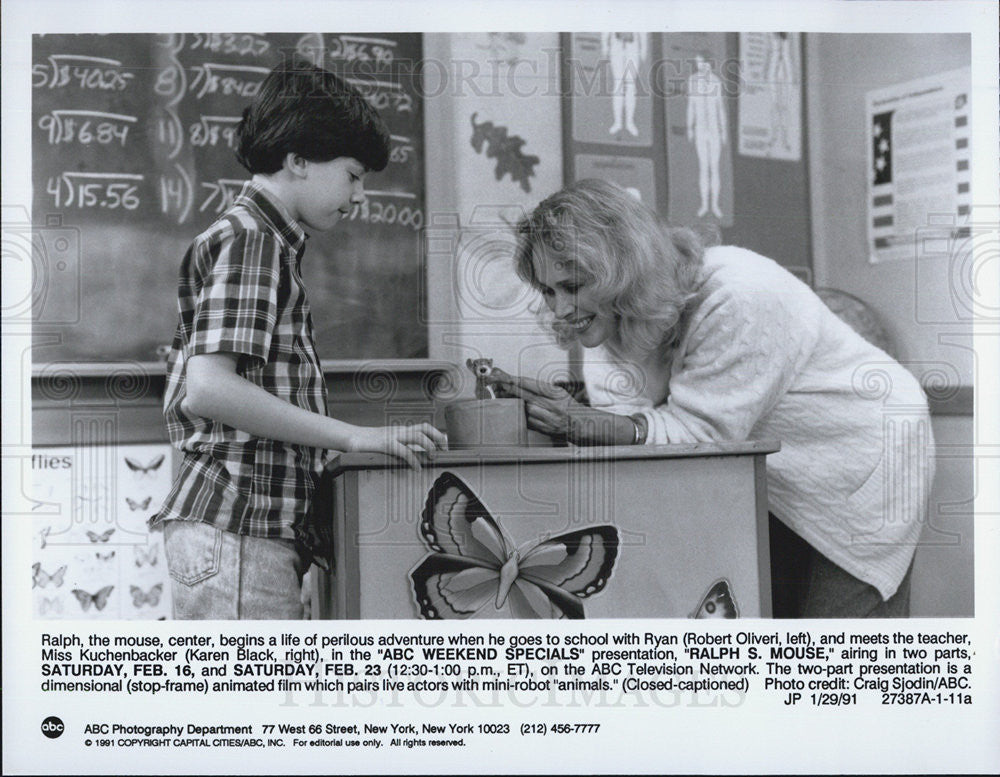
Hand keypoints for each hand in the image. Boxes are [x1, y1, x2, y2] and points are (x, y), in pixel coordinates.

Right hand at [346, 422, 447, 469]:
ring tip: (432, 458)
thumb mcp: (389, 442)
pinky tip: (416, 468)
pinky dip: (413, 460)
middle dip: (438, 439)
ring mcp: (393, 436)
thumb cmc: (370, 443)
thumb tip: (416, 457)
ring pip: (417, 436)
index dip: (437, 435)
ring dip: (428, 446)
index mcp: (402, 430)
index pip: (424, 427)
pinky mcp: (385, 444)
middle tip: (443, 452)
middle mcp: (400, 431)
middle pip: (424, 428)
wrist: (351, 438)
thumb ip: (402, 445)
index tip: (445, 446)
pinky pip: (403, 450)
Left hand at [497, 376, 635, 445]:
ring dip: (508, 400)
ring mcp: (545, 418)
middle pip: (523, 395)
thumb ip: (539, 388)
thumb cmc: (567, 406)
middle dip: (506, 388)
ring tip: (498, 393)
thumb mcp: (557, 392)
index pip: (530, 384)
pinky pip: (523, 419)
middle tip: (494, 382)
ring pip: (520, 407)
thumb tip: (517, 383)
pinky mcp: (541, 428)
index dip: (514, 380)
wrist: (579, 425)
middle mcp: (549, 406)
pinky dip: (515, 412)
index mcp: (553, 393)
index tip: (501, 375)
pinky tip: (508, 406)